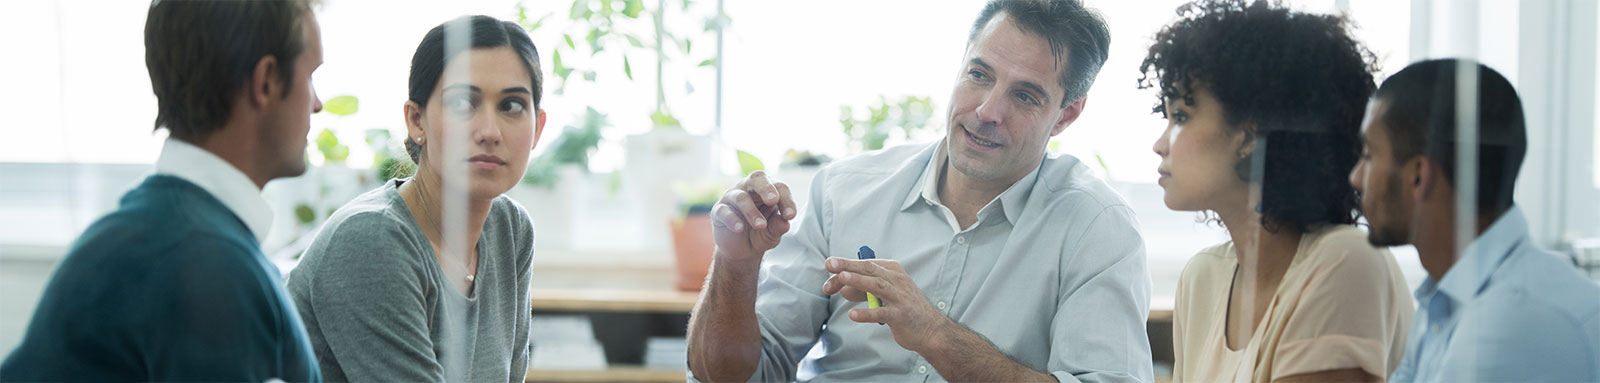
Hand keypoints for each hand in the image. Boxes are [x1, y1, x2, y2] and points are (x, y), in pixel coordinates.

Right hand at [710, 170, 798, 262]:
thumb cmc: (760, 234)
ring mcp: (732, 198)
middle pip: (757, 179)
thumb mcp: (772, 233)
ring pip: (741, 197)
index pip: (779, 187)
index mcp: (767, 190)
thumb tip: (784, 223)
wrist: (742, 251)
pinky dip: (733, 220)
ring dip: (752, 212)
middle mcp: (749, 189)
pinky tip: (740, 229)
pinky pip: (724, 211)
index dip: (786, 200)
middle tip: (773, 200)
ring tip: (761, 225)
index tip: (790, 216)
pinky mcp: (718, 211)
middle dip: (766, 188)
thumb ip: (778, 226)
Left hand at [821, 257, 955, 353]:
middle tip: (830, 263)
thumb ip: (862, 290)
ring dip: (859, 281)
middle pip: (870, 270)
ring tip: (841, 278)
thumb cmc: (904, 309)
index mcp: (892, 271)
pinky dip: (867, 313)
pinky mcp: (901, 315)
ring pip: (877, 286)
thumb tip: (841, 287)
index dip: (846, 265)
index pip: (866, 265)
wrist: (930, 329)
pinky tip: (853, 314)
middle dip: (849, 266)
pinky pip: (882, 313)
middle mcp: (897, 281)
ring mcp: (900, 297)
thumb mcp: (883, 295)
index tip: (828, 267)